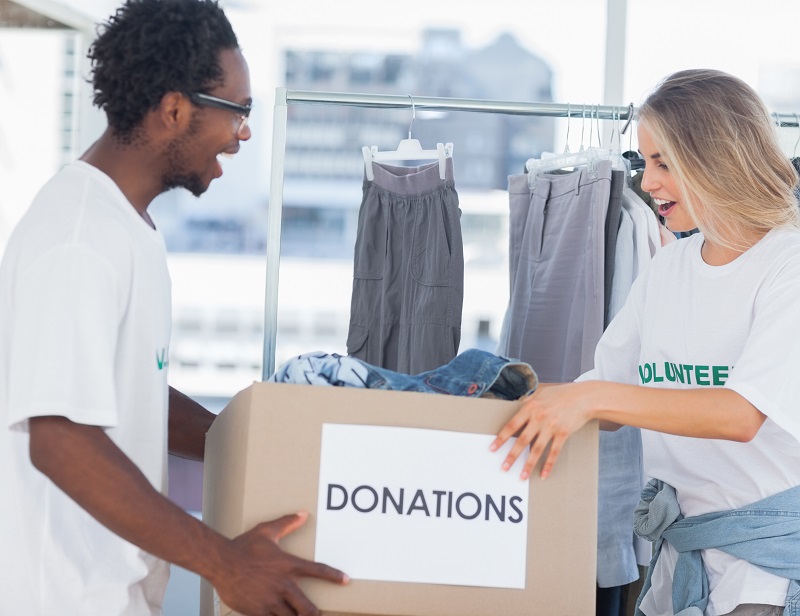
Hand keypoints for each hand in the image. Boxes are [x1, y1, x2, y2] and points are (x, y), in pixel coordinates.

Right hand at [214, 512, 348, 615]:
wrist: (221, 562)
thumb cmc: (243, 546)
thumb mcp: (266, 531)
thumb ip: (286, 523)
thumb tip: (303, 514)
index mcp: (288, 565)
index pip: (318, 570)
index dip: (334, 576)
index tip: (346, 580)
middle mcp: (283, 585)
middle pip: (308, 608)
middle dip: (314, 614)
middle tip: (317, 615)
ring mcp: (270, 601)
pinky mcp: (257, 612)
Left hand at [489, 382, 593, 479]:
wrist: (584, 397)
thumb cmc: (561, 393)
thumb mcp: (540, 392)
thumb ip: (527, 401)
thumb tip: (515, 405)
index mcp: (530, 407)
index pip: (512, 425)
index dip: (501, 438)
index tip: (492, 448)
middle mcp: (539, 418)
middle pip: (522, 440)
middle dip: (512, 456)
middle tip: (503, 467)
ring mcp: (551, 427)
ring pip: (537, 449)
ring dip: (528, 464)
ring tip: (521, 476)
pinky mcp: (563, 434)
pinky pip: (554, 452)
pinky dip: (548, 465)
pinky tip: (543, 475)